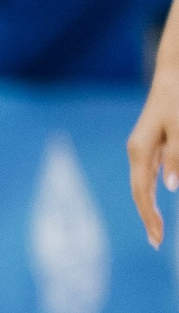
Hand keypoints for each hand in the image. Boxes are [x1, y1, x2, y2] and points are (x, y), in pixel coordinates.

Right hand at [127, 23, 178, 245]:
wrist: (173, 71)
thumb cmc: (178, 98)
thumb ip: (177, 157)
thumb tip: (171, 188)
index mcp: (140, 151)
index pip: (142, 193)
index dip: (149, 217)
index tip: (158, 240)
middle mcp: (138, 152)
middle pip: (140, 192)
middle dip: (148, 217)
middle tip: (157, 241)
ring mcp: (144, 148)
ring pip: (145, 184)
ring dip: (150, 206)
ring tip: (157, 227)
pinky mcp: (153, 143)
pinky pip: (151, 173)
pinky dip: (154, 190)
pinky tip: (159, 199)